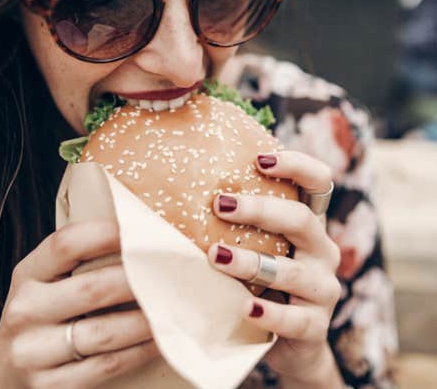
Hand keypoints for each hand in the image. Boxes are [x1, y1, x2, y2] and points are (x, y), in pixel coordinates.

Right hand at [0, 219, 158, 388]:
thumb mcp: (45, 284)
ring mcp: (32, 352)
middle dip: (138, 280)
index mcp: (27, 274)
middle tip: (173, 272)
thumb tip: (139, 236)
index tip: (143, 230)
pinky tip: (159, 339)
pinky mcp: (47, 387)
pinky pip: (105, 366)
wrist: (8, 380)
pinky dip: (139, 351)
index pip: (66, 244)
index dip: (106, 234)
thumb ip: (76, 263)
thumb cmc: (42, 318)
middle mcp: (24, 310)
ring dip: (146, 319)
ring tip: (174, 306)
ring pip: (103, 332)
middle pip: (92, 288)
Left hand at [207, 151, 343, 387]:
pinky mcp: (315, 326)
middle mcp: (322, 251)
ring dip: (250, 262)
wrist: (283, 342)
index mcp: (308, 224)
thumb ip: (236, 220)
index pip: (318, 182)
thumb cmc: (258, 281)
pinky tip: (244, 308)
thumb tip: (180, 181)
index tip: (259, 159)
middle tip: (219, 205)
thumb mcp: (255, 245)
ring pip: (291, 270)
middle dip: (259, 210)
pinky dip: (269, 314)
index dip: (296, 165)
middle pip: (301, 219)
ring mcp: (322, 289)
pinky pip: (295, 320)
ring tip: (216, 256)